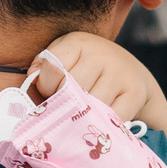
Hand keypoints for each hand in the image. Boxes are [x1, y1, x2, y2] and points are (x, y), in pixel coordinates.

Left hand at [34, 33, 166, 146]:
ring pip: (90, 106)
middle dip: (63, 105)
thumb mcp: (65, 59)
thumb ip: (43, 68)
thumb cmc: (88, 69)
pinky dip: (102, 125)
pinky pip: (110, 118)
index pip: (51, 69)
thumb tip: (31, 82)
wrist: (132, 73)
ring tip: (80, 118)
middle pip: (71, 90)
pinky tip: (98, 122)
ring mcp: (120, 73)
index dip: (45, 88)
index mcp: (78, 43)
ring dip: (82, 118)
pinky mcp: (135, 93)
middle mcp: (101, 54)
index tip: (50, 94)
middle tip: (65, 111)